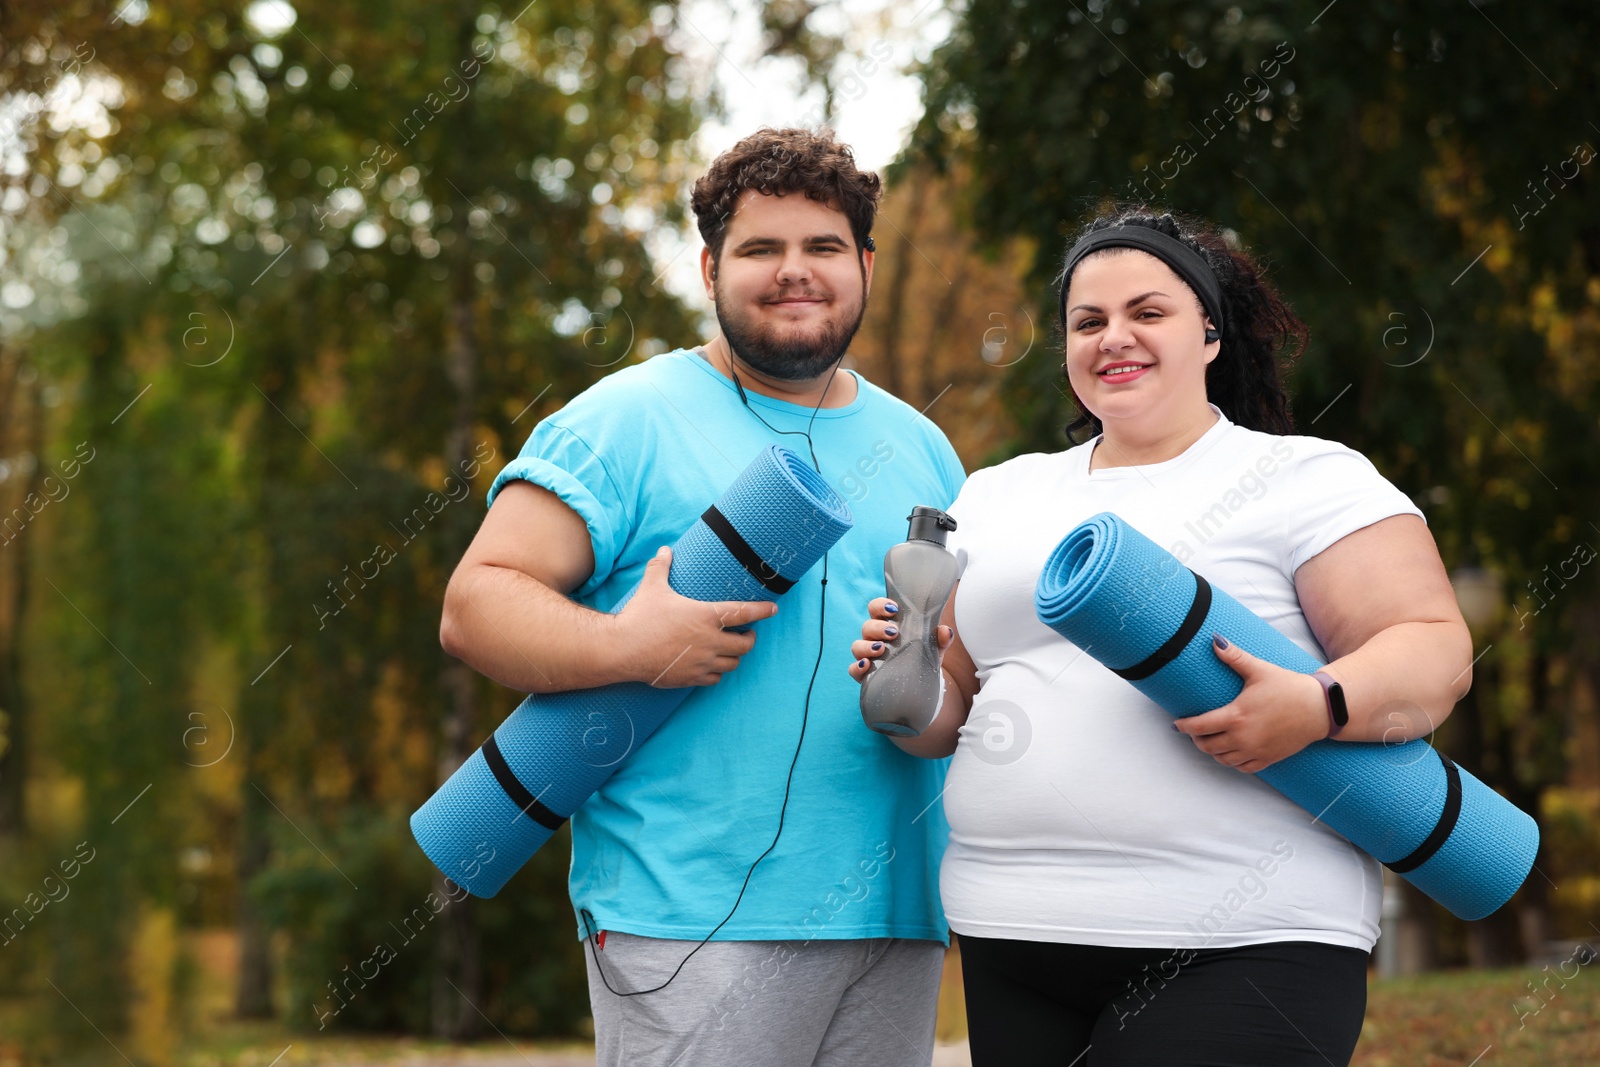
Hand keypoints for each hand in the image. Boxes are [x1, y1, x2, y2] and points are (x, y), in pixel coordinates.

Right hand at [614, 546, 777, 686]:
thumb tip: (664, 549)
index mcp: (706, 616)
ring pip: (733, 664)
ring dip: (734, 656)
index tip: (773, 609)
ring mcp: (702, 662)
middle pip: (746, 644)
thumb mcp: (652, 587)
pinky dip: (717, 673)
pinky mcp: (691, 678)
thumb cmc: (640, 616)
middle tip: (745, 633)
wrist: (623, 649)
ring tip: (729, 649)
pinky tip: (710, 666)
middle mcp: (710, 640)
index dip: (762, 610)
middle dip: (749, 638)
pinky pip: (715, 680)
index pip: (744, 613)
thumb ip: (661, 567)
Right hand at [845, 597, 953, 683]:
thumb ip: (940, 639)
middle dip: (877, 627)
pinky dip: (857, 667)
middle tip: (893, 633)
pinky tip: (867, 666)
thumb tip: (946, 631)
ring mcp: (868, 656)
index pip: (876, 608)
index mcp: (888, 625)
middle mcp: (874, 638)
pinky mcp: (865, 675)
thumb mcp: (933, 648)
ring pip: (857, 646)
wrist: (920, 685)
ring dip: (867, 646)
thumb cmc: (922, 658)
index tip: (893, 609)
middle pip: (867, 626)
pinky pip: (853, 669)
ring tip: (881, 649)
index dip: (880, 605)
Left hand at [1173, 634, 1327, 773]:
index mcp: (1237, 716)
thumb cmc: (1289, 687)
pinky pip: (1243, 768)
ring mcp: (1256, 751)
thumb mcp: (1260, 670)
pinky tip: (1230, 753)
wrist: (1320, 708)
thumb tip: (1214, 640)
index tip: (1176, 725)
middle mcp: (1243, 737)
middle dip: (1196, 739)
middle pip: (1207, 746)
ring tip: (1209, 740)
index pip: (1200, 726)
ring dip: (1212, 752)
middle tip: (1194, 730)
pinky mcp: (1268, 759)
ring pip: (1223, 759)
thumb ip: (1235, 657)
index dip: (1184, 727)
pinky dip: (1232, 762)